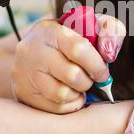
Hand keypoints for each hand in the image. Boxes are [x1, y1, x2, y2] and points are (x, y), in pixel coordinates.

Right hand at [11, 15, 125, 113]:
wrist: (34, 50)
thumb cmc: (68, 39)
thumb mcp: (88, 25)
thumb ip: (107, 30)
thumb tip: (110, 51)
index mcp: (49, 30)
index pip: (78, 49)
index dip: (96, 64)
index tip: (103, 72)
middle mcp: (32, 50)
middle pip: (72, 75)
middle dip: (88, 81)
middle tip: (90, 79)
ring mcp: (24, 73)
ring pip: (62, 94)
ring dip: (78, 94)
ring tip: (78, 86)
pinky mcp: (23, 92)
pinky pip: (54, 108)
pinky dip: (69, 105)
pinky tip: (69, 95)